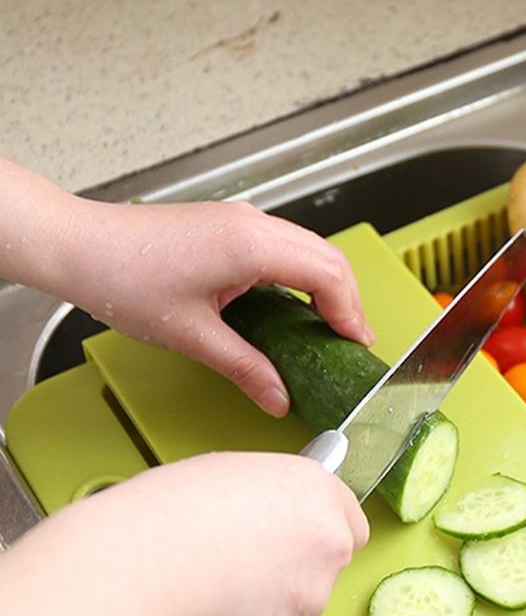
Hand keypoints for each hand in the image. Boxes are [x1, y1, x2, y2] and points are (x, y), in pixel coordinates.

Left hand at [0, 156, 373, 415]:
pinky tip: (294, 304)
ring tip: (329, 325)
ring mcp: (242, 219)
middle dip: (348, 299)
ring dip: (327, 284)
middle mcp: (253, 224)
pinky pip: (286, 245)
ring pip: (309, 247)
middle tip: (352, 340)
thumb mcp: (193, 336)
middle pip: (328, 256)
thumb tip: (277, 396)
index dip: (351, 311)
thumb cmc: (122, 278)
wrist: (79, 246)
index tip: (356, 344)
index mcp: (251, 246)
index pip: (328, 274)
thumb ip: (245, 368)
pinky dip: (302, 274)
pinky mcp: (230, 224)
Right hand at [70, 452, 369, 615]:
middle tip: (235, 569)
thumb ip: (266, 501)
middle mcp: (328, 547)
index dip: (317, 534)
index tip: (294, 540)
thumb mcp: (228, 475)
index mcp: (318, 495)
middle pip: (320, 570)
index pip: (350, 523)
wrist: (146, 563)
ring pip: (288, 614)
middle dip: (286, 576)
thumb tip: (257, 520)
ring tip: (202, 592)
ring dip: (256, 612)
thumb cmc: (173, 510)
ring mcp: (308, 601)